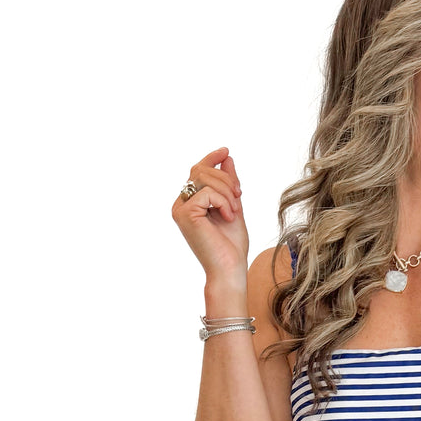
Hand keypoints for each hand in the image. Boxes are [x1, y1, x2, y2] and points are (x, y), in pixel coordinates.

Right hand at [171, 145, 248, 280]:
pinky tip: (228, 217)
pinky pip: (207, 193)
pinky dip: (223, 202)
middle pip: (201, 170)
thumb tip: (226, 157)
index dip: (211, 159)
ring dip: (227, 192)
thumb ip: (228, 184)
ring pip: (204, 178)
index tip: (226, 151)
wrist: (229, 269)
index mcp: (190, 203)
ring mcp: (180, 209)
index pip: (197, 171)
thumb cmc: (231, 246)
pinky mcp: (184, 214)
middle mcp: (181, 205)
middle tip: (240, 196)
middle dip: (226, 179)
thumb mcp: (233, 207)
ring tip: (235, 211)